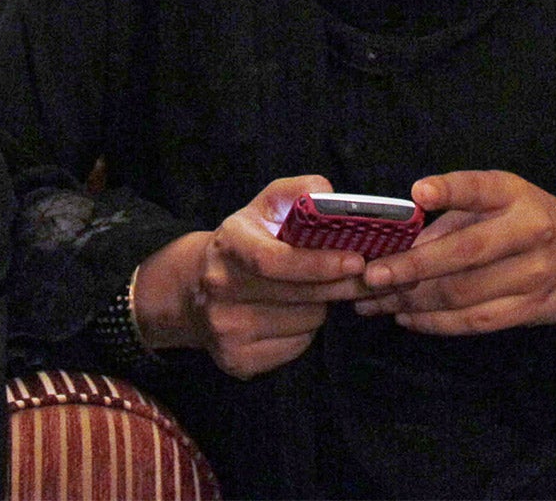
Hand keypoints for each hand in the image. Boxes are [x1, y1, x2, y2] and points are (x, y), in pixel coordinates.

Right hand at [134, 175, 371, 378]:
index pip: (275, 260)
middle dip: (337, 285)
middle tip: (362, 276)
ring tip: (310, 293)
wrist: (193, 289)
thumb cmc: (243, 244)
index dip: (319, 263)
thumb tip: (327, 194)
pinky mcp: (236, 361)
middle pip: (298, 296)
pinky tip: (292, 316)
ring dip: (319, 308)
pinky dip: (304, 332)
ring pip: (304, 323)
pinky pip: (295, 348)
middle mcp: (220, 288)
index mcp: (228, 245)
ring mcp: (226, 329)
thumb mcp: (262, 209)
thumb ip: (296, 193)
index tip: (356, 261)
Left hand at [354, 171, 555, 336]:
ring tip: (376, 301)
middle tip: (371, 275)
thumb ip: (452, 219)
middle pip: (464, 252)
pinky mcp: (533, 309)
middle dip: (412, 266)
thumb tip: (398, 246)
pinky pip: (477, 321)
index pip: (480, 189)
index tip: (417, 193)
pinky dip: (437, 322)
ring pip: (465, 293)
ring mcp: (536, 274)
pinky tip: (407, 317)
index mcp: (514, 194)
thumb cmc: (522, 223)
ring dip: (414, 300)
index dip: (449, 190)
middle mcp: (530, 231)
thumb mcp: (498, 203)